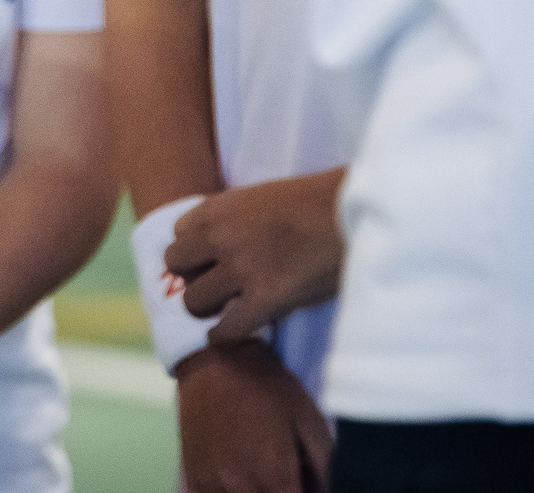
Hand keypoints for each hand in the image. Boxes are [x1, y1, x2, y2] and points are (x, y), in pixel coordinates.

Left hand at [170, 170, 346, 344]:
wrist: (358, 212)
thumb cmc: (323, 201)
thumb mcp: (267, 196)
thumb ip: (240, 218)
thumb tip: (228, 240)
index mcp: (222, 206)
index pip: (179, 232)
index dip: (193, 248)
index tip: (206, 258)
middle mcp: (222, 236)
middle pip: (175, 264)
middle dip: (190, 276)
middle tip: (212, 285)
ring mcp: (241, 268)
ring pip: (194, 301)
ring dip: (207, 308)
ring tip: (224, 310)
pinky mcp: (266, 300)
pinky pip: (226, 330)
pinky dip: (225, 336)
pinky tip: (231, 334)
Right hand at [175, 341, 333, 492]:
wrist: (215, 359)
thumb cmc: (268, 387)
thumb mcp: (310, 422)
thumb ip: (322, 471)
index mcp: (275, 479)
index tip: (303, 483)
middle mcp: (240, 488)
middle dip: (280, 491)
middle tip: (289, 475)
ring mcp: (212, 485)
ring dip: (256, 491)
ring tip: (261, 471)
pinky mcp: (193, 478)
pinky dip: (230, 492)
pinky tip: (238, 477)